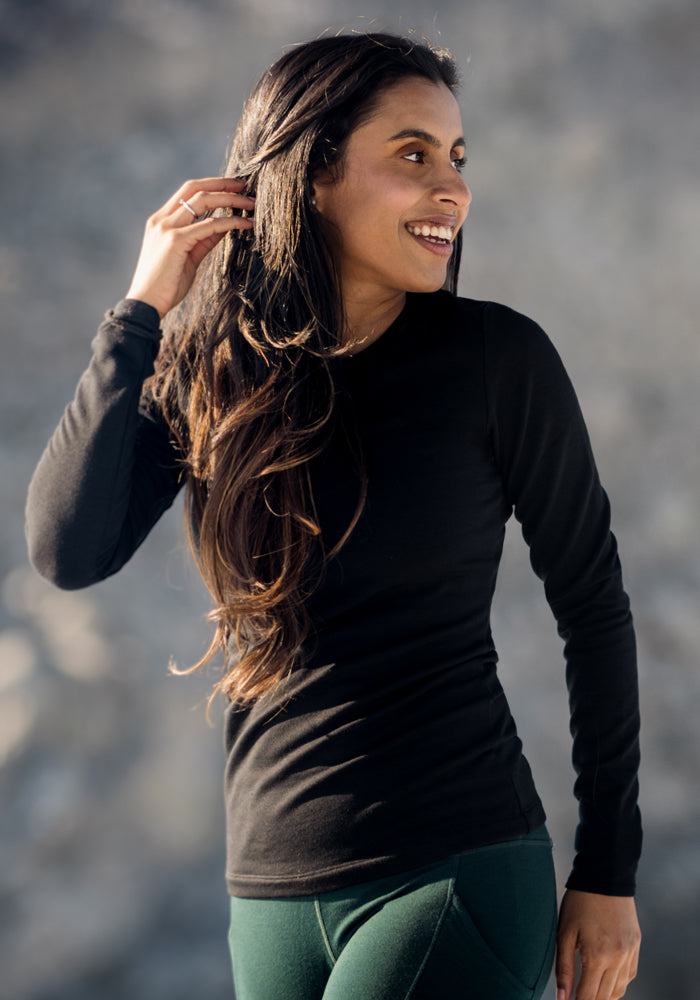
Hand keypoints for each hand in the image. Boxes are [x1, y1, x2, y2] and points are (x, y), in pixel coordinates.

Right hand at [125, 177, 254, 318]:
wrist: (146, 304)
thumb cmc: (166, 285)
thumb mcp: (188, 258)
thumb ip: (204, 240)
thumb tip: (224, 227)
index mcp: (161, 220)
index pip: (188, 191)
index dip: (212, 185)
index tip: (233, 186)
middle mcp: (162, 219)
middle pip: (195, 188)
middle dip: (222, 183)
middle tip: (245, 185)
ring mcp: (167, 228)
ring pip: (204, 200)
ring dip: (231, 199)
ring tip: (251, 203)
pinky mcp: (176, 241)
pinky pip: (209, 225)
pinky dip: (230, 222)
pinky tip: (246, 224)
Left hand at [556, 890, 640, 999]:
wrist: (605, 877)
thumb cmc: (580, 902)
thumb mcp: (564, 933)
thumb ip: (564, 968)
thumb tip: (561, 997)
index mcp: (598, 957)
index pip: (588, 997)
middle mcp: (618, 959)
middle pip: (604, 996)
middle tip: (577, 998)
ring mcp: (630, 953)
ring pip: (619, 989)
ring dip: (605, 996)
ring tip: (590, 994)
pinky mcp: (636, 946)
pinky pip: (629, 975)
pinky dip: (618, 983)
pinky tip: (607, 981)